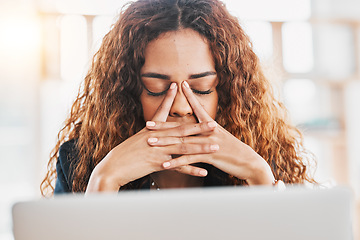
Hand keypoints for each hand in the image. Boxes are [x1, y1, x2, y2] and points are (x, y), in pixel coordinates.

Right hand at [86, 83, 215, 192]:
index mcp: (151, 129)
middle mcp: (156, 137)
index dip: (171, 100)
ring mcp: (157, 150)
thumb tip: (153, 127)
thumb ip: (149, 133)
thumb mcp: (136, 139)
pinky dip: (191, 170)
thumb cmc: (125, 153)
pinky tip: (204, 171)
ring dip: (201, 147)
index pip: (163, 112)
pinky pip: (178, 167)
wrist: (112, 167)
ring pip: (183, 147)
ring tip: (215, 147)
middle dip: (199, 127)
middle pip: (181, 130)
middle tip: (214, 124)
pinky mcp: (157, 163)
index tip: (181, 89)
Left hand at [146, 81, 274, 185]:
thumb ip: (209, 131)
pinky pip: (190, 159)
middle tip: (147, 123)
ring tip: (150, 142)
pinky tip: (164, 165)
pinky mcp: (210, 156)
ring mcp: (208, 143)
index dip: (189, 96)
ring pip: (182, 142)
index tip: (180, 84)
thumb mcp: (221, 137)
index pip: (198, 107)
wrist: (248, 162)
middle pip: (182, 127)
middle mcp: (208, 131)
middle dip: (163, 125)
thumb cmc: (233, 150)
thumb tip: (199, 126)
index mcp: (210, 125)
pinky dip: (176, 162)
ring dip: (165, 143)